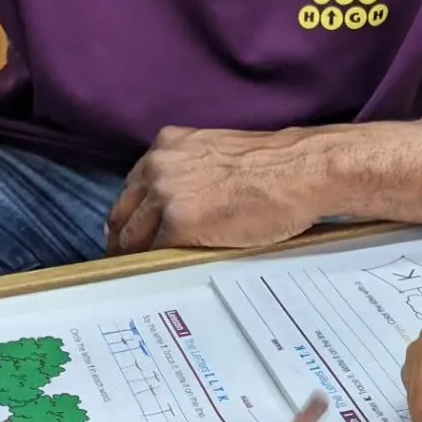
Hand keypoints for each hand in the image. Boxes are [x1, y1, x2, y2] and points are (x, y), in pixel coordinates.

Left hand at [106, 126, 316, 254]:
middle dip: (122, 238)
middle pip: (122, 212)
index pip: (133, 187)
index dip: (131, 213)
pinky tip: (162, 275)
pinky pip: (154, 252)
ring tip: (141, 273)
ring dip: (135, 256)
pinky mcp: (178, 225)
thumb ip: (188, 171)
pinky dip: (156, 265)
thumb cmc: (273, 167)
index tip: (132, 230)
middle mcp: (158, 167)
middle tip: (125, 259)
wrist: (299, 172)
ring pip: (132, 235)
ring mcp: (164, 196)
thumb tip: (178, 200)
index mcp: (166, 146)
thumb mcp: (215, 154)